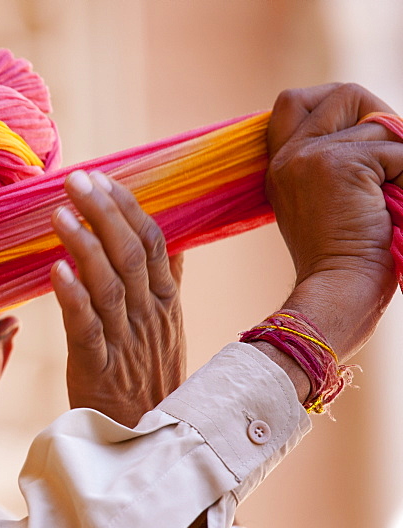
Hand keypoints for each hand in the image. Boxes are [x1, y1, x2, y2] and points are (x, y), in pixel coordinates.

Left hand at [50, 170, 184, 427]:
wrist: (153, 447)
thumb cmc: (153, 384)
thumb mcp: (169, 331)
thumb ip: (166, 285)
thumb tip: (170, 240)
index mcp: (165, 304)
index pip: (153, 243)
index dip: (128, 208)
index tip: (104, 178)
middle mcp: (149, 318)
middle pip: (130, 254)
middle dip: (104, 212)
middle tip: (77, 179)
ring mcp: (126, 344)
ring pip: (109, 286)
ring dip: (85, 245)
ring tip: (60, 213)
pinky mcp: (99, 370)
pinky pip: (88, 329)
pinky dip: (74, 297)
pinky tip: (56, 270)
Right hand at [266, 83, 402, 362]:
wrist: (338, 291)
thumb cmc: (344, 260)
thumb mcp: (329, 201)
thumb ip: (334, 160)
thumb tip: (384, 123)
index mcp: (280, 166)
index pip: (295, 102)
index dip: (337, 107)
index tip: (360, 143)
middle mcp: (288, 156)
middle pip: (340, 92)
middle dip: (375, 111)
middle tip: (386, 156)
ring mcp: (309, 157)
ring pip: (379, 123)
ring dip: (398, 157)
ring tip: (385, 198)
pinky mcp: (339, 164)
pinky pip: (396, 148)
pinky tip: (389, 207)